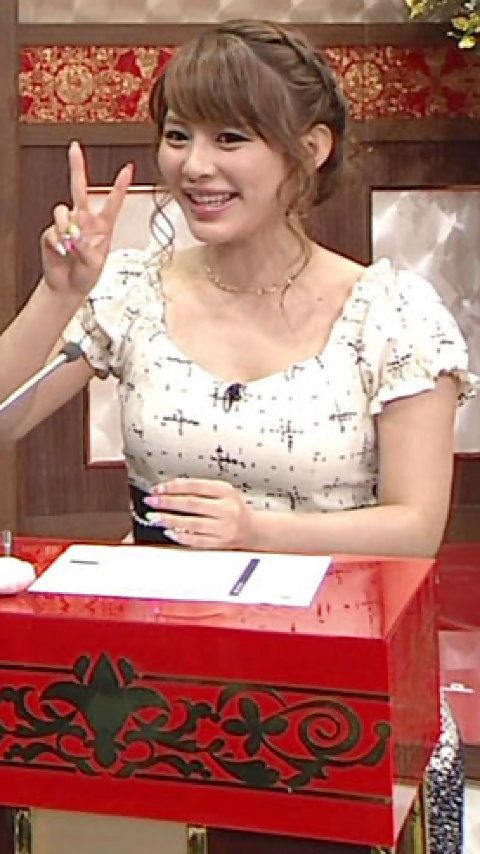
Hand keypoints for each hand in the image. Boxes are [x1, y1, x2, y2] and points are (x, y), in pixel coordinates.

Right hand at [41, 141, 132, 296]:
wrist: (68, 287)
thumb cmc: (87, 275)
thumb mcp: (96, 265)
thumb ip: (88, 250)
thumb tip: (77, 238)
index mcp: (102, 226)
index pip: (112, 202)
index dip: (120, 186)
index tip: (128, 169)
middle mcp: (84, 221)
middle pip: (79, 188)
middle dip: (77, 166)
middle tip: (75, 147)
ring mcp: (67, 226)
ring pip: (63, 211)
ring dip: (66, 228)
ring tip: (71, 246)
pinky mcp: (52, 234)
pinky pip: (53, 231)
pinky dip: (58, 243)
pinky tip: (63, 252)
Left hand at [144, 478, 255, 549]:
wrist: (253, 529)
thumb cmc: (233, 508)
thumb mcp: (222, 491)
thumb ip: (200, 489)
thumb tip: (170, 489)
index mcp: (226, 492)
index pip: (195, 486)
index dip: (174, 487)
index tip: (158, 488)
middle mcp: (226, 509)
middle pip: (192, 504)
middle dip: (168, 502)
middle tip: (151, 501)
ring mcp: (224, 528)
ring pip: (192, 523)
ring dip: (170, 520)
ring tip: (154, 517)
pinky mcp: (220, 543)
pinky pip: (197, 540)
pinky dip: (181, 536)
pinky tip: (169, 531)